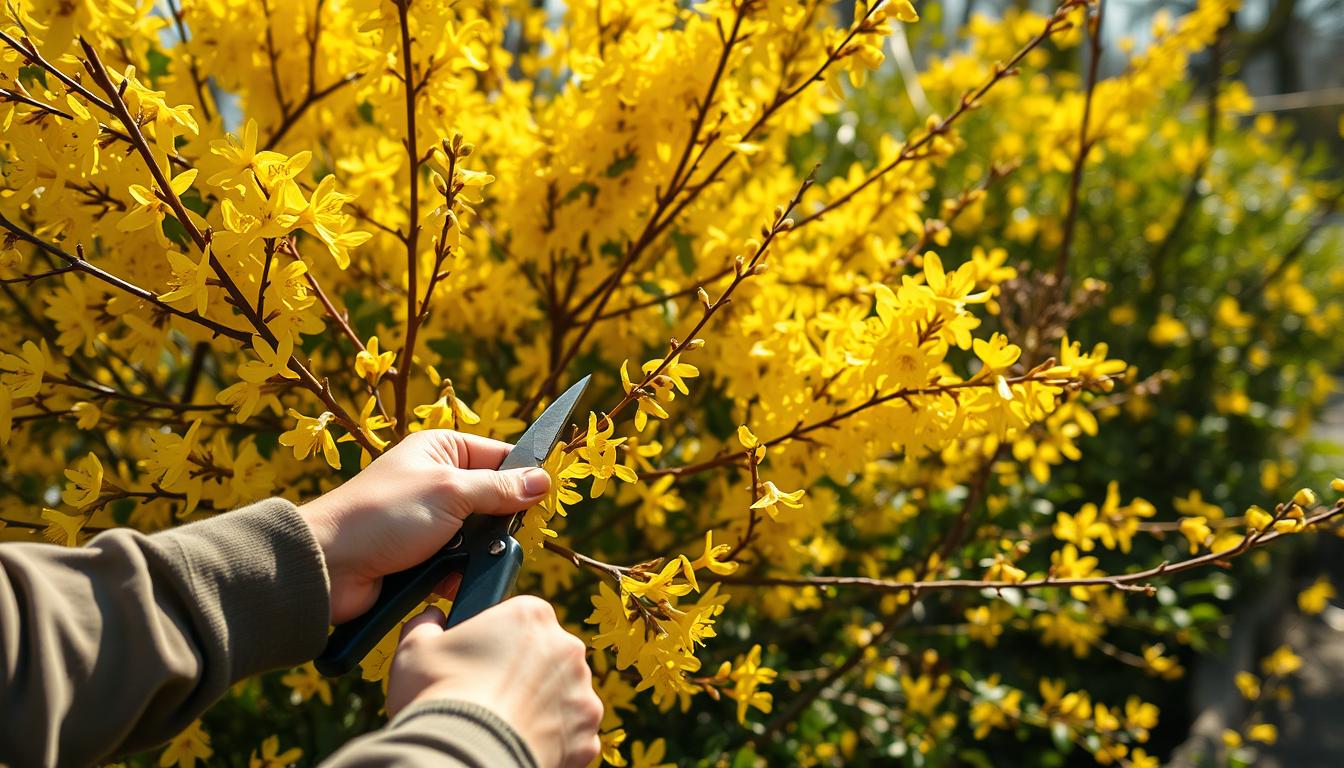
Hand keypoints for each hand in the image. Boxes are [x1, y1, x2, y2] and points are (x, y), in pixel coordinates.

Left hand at [300, 430, 550, 623]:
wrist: (328, 566)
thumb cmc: (383, 515)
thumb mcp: (449, 491)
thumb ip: (500, 487)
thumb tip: (544, 480)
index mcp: (441, 449)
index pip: (501, 455)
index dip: (525, 475)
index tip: (546, 497)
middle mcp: (436, 480)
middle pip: (494, 499)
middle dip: (500, 523)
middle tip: (500, 535)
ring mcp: (429, 520)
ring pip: (479, 537)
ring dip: (476, 553)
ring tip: (463, 560)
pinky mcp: (422, 556)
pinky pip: (459, 565)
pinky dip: (458, 575)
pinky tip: (447, 580)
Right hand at [387, 597, 602, 767]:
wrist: (463, 760)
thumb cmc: (438, 698)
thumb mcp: (415, 651)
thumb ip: (426, 625)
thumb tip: (432, 618)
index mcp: (531, 615)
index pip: (520, 619)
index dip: (498, 640)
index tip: (480, 662)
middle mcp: (568, 648)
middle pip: (547, 656)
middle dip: (524, 674)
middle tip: (489, 696)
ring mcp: (583, 694)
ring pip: (562, 696)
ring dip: (541, 707)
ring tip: (503, 725)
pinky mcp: (587, 737)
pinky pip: (570, 736)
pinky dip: (551, 742)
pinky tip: (520, 745)